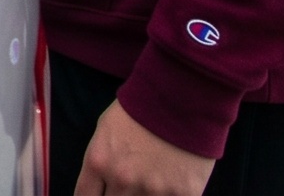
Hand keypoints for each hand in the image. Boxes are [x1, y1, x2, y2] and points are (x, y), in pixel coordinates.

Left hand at [75, 101, 213, 195]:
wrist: (183, 97)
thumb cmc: (141, 110)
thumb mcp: (106, 131)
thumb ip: (100, 163)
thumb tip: (100, 188)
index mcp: (99, 161)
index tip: (102, 194)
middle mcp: (123, 179)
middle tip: (129, 186)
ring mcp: (154, 190)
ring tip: (151, 181)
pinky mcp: (184, 194)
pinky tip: (170, 184)